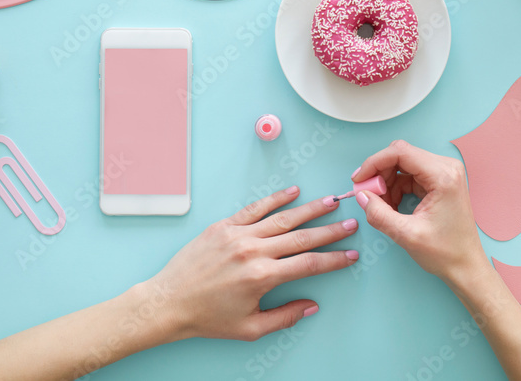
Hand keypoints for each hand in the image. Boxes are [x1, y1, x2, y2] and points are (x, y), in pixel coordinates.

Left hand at [134, 186, 358, 343]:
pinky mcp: (223, 226)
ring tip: (330, 202)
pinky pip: (255, 209)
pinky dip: (275, 199)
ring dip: (310, 209)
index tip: (351, 254)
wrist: (169, 302)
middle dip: (331, 230)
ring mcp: (237, 235)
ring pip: (282, 218)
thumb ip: (284, 317)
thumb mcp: (250, 328)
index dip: (334, 259)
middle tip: (351, 222)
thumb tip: (311, 306)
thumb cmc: (207, 318)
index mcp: (262, 277)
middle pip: (302, 237)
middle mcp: (253, 251)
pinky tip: (293, 192)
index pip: (309, 264)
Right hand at [351, 140, 486, 283]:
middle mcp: (446, 168)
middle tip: (367, 194)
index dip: (374, 163)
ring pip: (403, 164)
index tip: (358, 180)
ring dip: (387, 182)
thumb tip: (361, 195)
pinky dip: (396, 187)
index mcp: (443, 176)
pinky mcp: (440, 181)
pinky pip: (410, 175)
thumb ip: (379, 214)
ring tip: (381, 205)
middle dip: (380, 173)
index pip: (401, 152)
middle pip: (401, 155)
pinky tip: (391, 205)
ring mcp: (444, 173)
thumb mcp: (406, 235)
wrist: (466, 266)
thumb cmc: (445, 252)